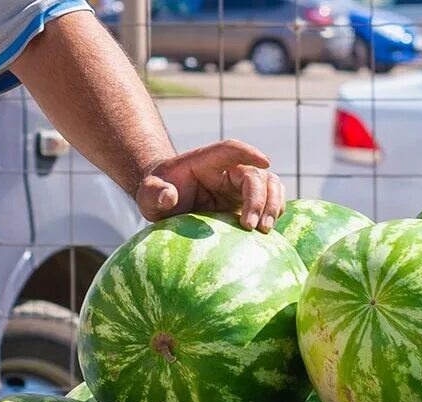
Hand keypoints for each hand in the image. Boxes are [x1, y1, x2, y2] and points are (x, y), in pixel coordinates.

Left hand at [134, 140, 285, 232]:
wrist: (166, 204)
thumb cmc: (156, 194)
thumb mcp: (147, 195)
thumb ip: (154, 193)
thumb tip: (169, 196)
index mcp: (205, 161)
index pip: (230, 149)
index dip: (248, 153)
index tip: (266, 162)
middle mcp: (228, 171)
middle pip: (254, 174)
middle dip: (259, 198)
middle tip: (250, 225)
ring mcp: (239, 187)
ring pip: (269, 186)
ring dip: (273, 205)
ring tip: (264, 230)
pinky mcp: (246, 203)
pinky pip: (270, 202)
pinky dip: (274, 213)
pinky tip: (267, 232)